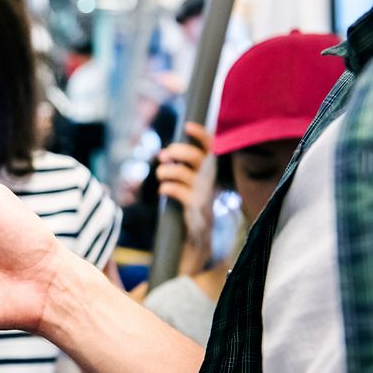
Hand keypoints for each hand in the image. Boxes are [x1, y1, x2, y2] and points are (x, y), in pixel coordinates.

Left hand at [156, 122, 214, 273]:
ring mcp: (204, 197)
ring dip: (167, 171)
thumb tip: (164, 154)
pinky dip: (167, 188)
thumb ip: (179, 170)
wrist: (197, 247)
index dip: (202, 135)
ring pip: (184, 173)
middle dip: (178, 151)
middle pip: (197, 157)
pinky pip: (179, 192)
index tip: (187, 125)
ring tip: (161, 176)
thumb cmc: (189, 214)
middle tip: (164, 156)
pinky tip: (163, 192)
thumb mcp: (188, 188)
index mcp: (209, 175)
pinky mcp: (194, 211)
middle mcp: (210, 183)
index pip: (212, 149)